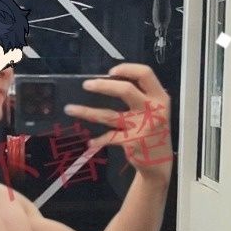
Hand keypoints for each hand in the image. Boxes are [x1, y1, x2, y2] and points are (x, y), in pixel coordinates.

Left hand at [65, 63, 173, 183]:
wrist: (161, 162)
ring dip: (87, 111)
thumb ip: (141, 96)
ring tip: (69, 109)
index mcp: (160, 97)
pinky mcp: (132, 142)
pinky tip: (90, 142)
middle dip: (103, 86)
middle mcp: (154, 109)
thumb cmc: (154, 131)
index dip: (127, 69)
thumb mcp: (156, 110)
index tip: (110, 71)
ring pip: (110, 115)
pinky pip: (109, 137)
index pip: (145, 74)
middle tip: (86, 85)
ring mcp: (143, 126)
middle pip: (126, 90)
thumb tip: (109, 81)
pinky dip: (98, 140)